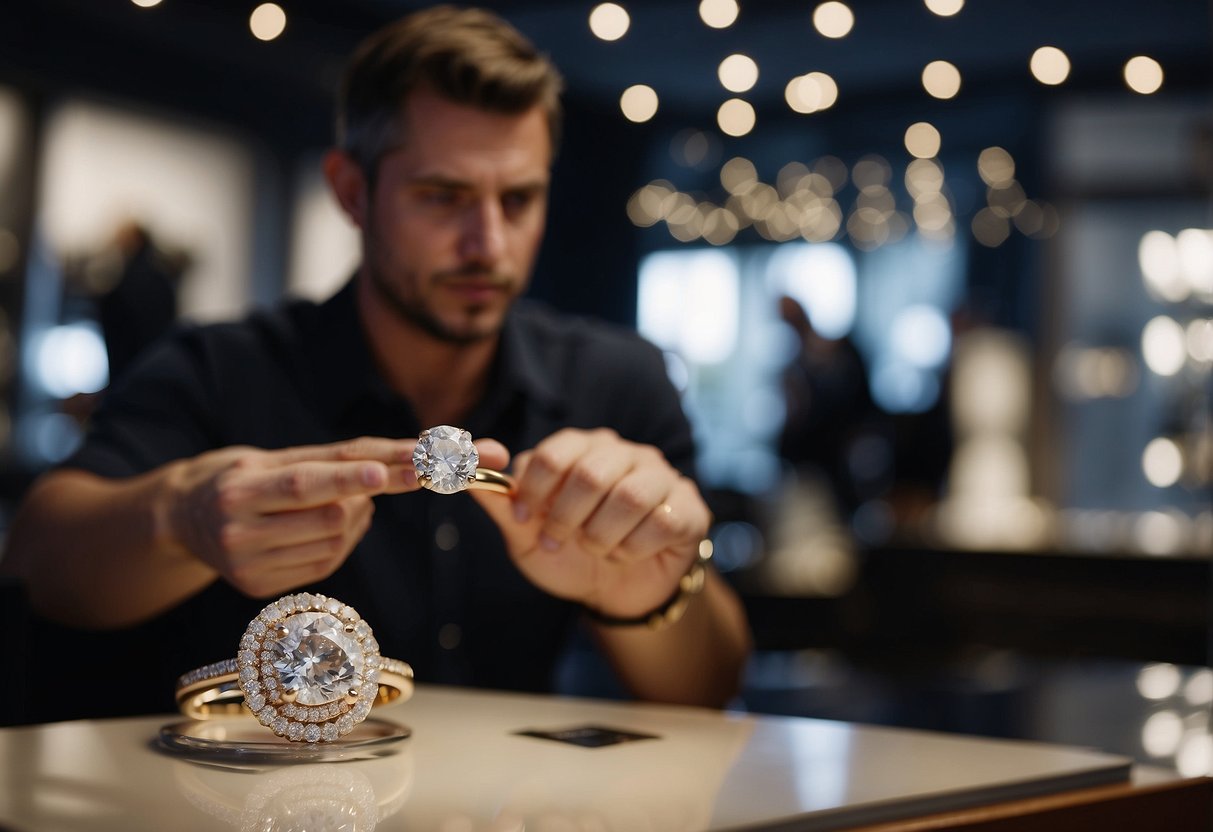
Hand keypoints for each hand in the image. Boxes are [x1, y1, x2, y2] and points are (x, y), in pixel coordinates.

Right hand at [164, 436, 508, 597]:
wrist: (182, 517)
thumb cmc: (239, 476)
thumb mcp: (269, 458)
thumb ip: (330, 459)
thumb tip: (397, 461)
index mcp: (238, 490)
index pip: (302, 485)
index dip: (346, 480)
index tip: (385, 472)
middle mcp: (237, 532)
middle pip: (328, 518)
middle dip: (363, 495)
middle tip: (375, 475)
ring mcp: (246, 566)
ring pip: (333, 544)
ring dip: (357, 518)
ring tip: (345, 500)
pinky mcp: (258, 588)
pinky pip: (323, 565)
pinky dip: (341, 542)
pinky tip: (331, 525)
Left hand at [471, 428, 708, 618]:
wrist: (615, 593)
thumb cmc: (570, 554)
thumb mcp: (527, 534)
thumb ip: (501, 502)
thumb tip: (470, 466)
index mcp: (582, 448)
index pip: (552, 455)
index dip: (533, 493)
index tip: (525, 521)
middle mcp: (624, 453)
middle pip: (590, 474)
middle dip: (566, 519)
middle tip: (558, 542)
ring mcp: (661, 476)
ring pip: (628, 497)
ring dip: (601, 537)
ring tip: (596, 549)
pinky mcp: (688, 507)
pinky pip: (661, 523)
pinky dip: (634, 549)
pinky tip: (627, 554)